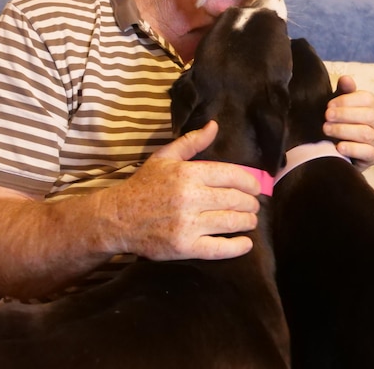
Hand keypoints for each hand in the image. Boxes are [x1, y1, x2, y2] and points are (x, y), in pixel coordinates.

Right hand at [109, 120, 262, 260]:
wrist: (117, 218)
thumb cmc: (143, 186)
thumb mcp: (165, 157)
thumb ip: (192, 142)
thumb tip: (214, 126)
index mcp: (188, 173)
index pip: (232, 175)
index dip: (250, 182)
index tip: (256, 187)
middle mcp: (191, 197)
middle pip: (235, 199)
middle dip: (250, 203)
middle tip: (253, 206)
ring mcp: (188, 224)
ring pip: (231, 222)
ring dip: (247, 221)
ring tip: (250, 221)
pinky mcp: (185, 247)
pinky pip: (219, 248)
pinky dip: (237, 247)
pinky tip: (246, 244)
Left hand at [323, 75, 373, 172]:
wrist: (345, 150)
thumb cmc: (344, 123)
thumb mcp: (342, 106)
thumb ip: (344, 92)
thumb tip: (345, 78)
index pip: (367, 99)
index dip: (347, 100)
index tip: (329, 105)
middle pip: (368, 115)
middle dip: (345, 115)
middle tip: (326, 116)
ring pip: (366, 133)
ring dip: (344, 130)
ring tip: (326, 129)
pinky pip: (367, 152)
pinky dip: (352, 149)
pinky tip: (338, 147)